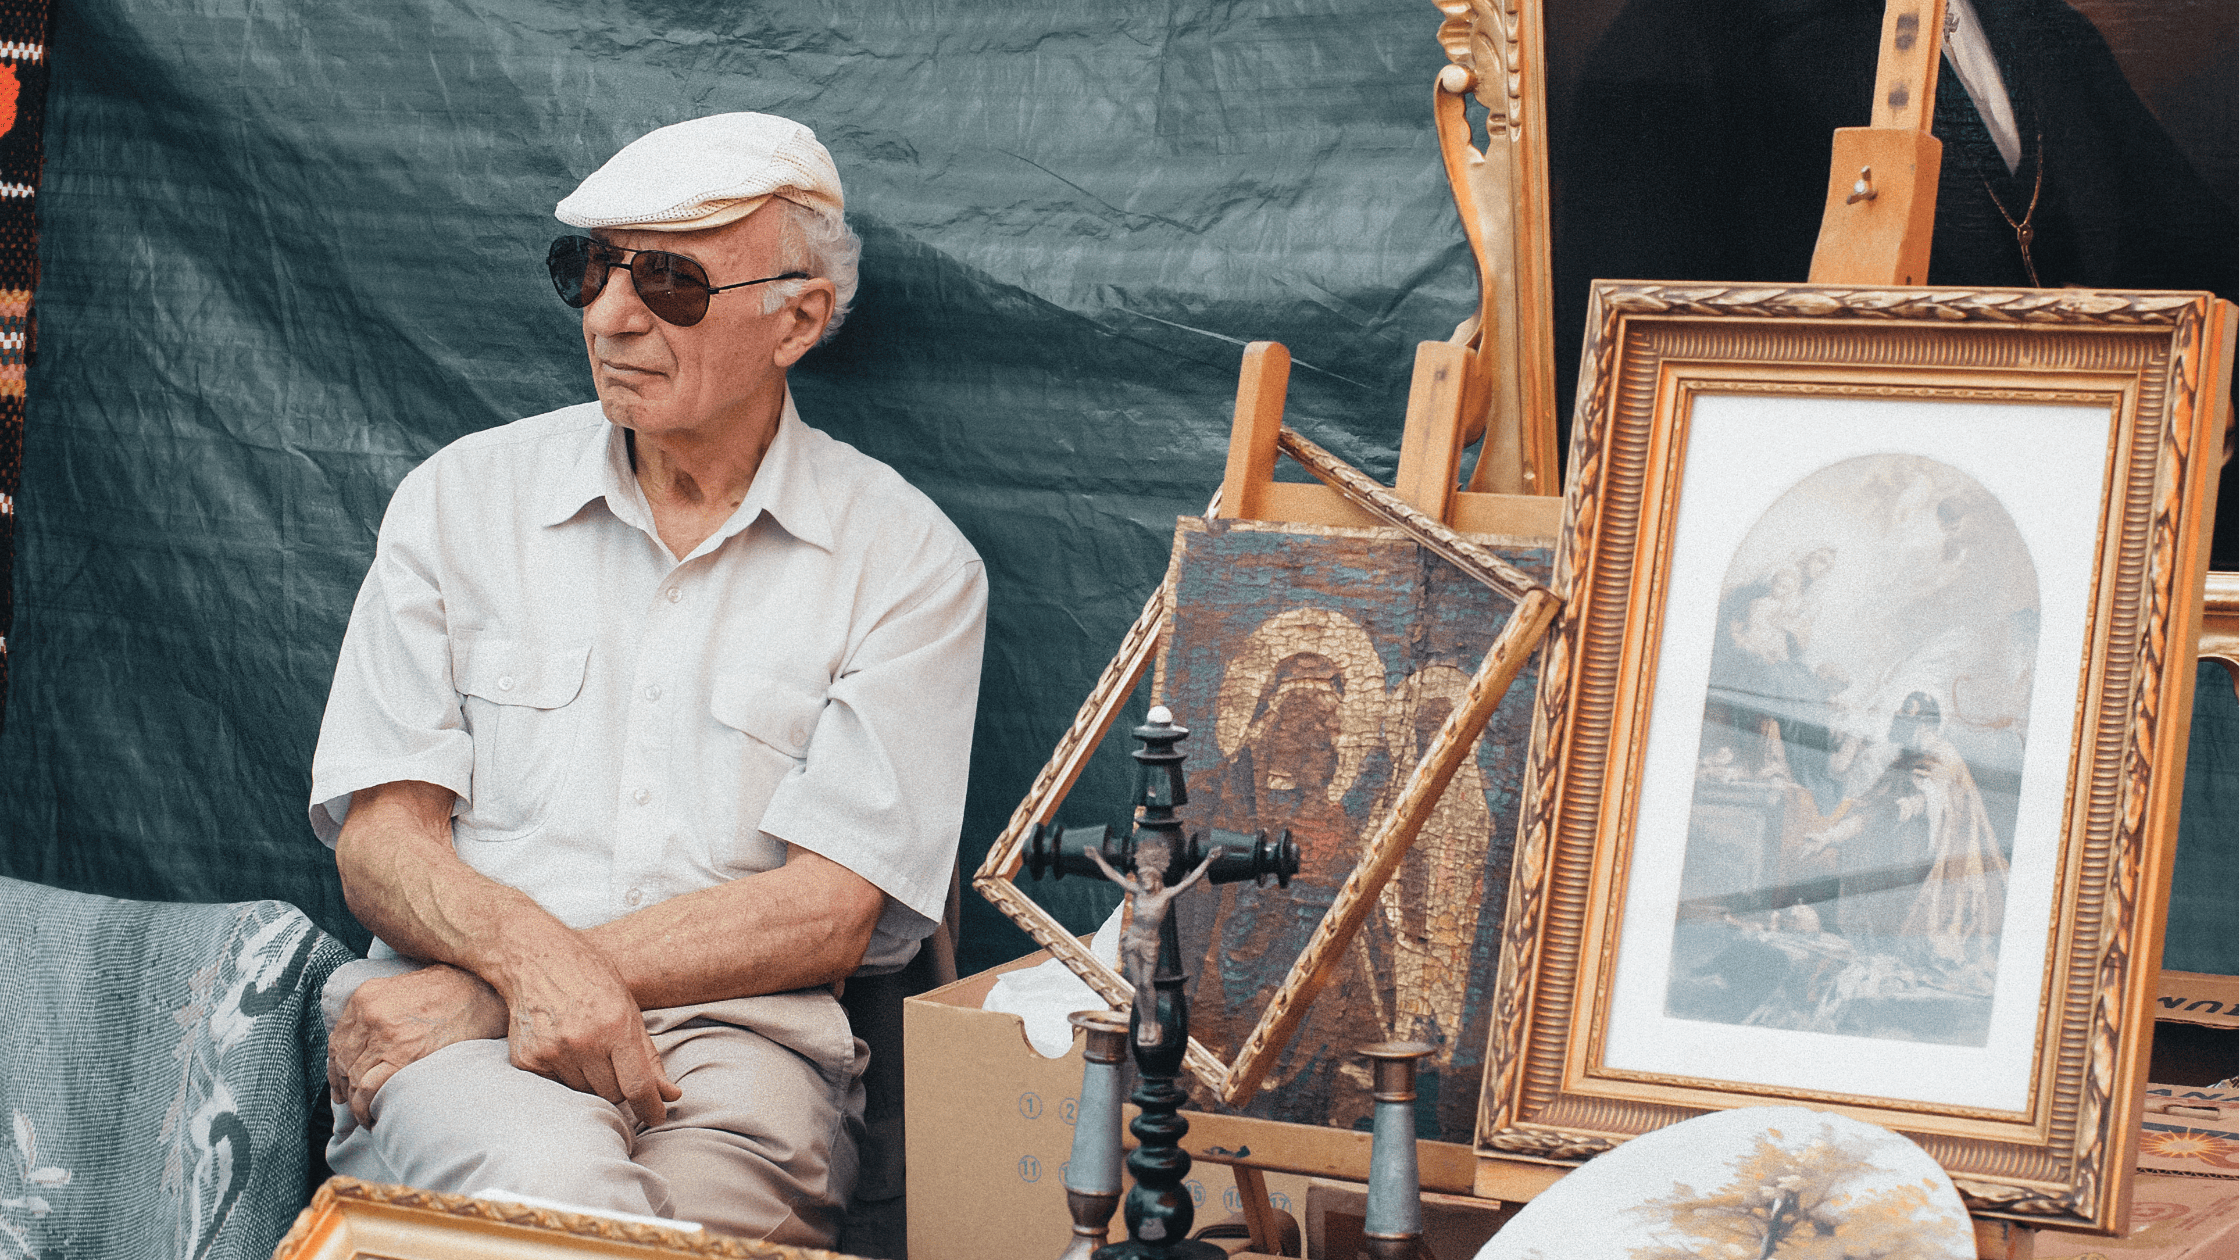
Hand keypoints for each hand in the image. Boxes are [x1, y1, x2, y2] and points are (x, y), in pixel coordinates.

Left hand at [330, 964, 507, 1126]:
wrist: (483, 994)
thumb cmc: (452, 994)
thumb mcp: (405, 991)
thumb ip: (379, 1012)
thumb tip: (364, 1048)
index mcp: (367, 996)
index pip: (338, 1039)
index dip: (336, 1067)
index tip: (342, 1084)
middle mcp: (370, 1013)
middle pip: (343, 1059)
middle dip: (346, 1085)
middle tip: (355, 1102)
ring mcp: (384, 1035)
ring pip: (353, 1077)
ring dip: (356, 1100)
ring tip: (368, 1113)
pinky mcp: (401, 1055)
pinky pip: (367, 1089)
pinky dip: (364, 1107)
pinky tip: (373, 1116)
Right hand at [498, 935, 680, 1126]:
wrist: (534, 956)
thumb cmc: (589, 976)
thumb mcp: (628, 1007)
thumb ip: (648, 1055)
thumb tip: (670, 1094)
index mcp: (614, 1026)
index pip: (638, 1086)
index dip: (651, 1108)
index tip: (656, 1116)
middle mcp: (582, 1042)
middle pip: (612, 1094)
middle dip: (618, 1085)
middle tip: (610, 1058)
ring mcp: (551, 1052)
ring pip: (584, 1093)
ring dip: (589, 1081)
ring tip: (583, 1047)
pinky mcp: (526, 1060)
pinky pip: (555, 1087)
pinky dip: (563, 1076)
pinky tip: (561, 1048)